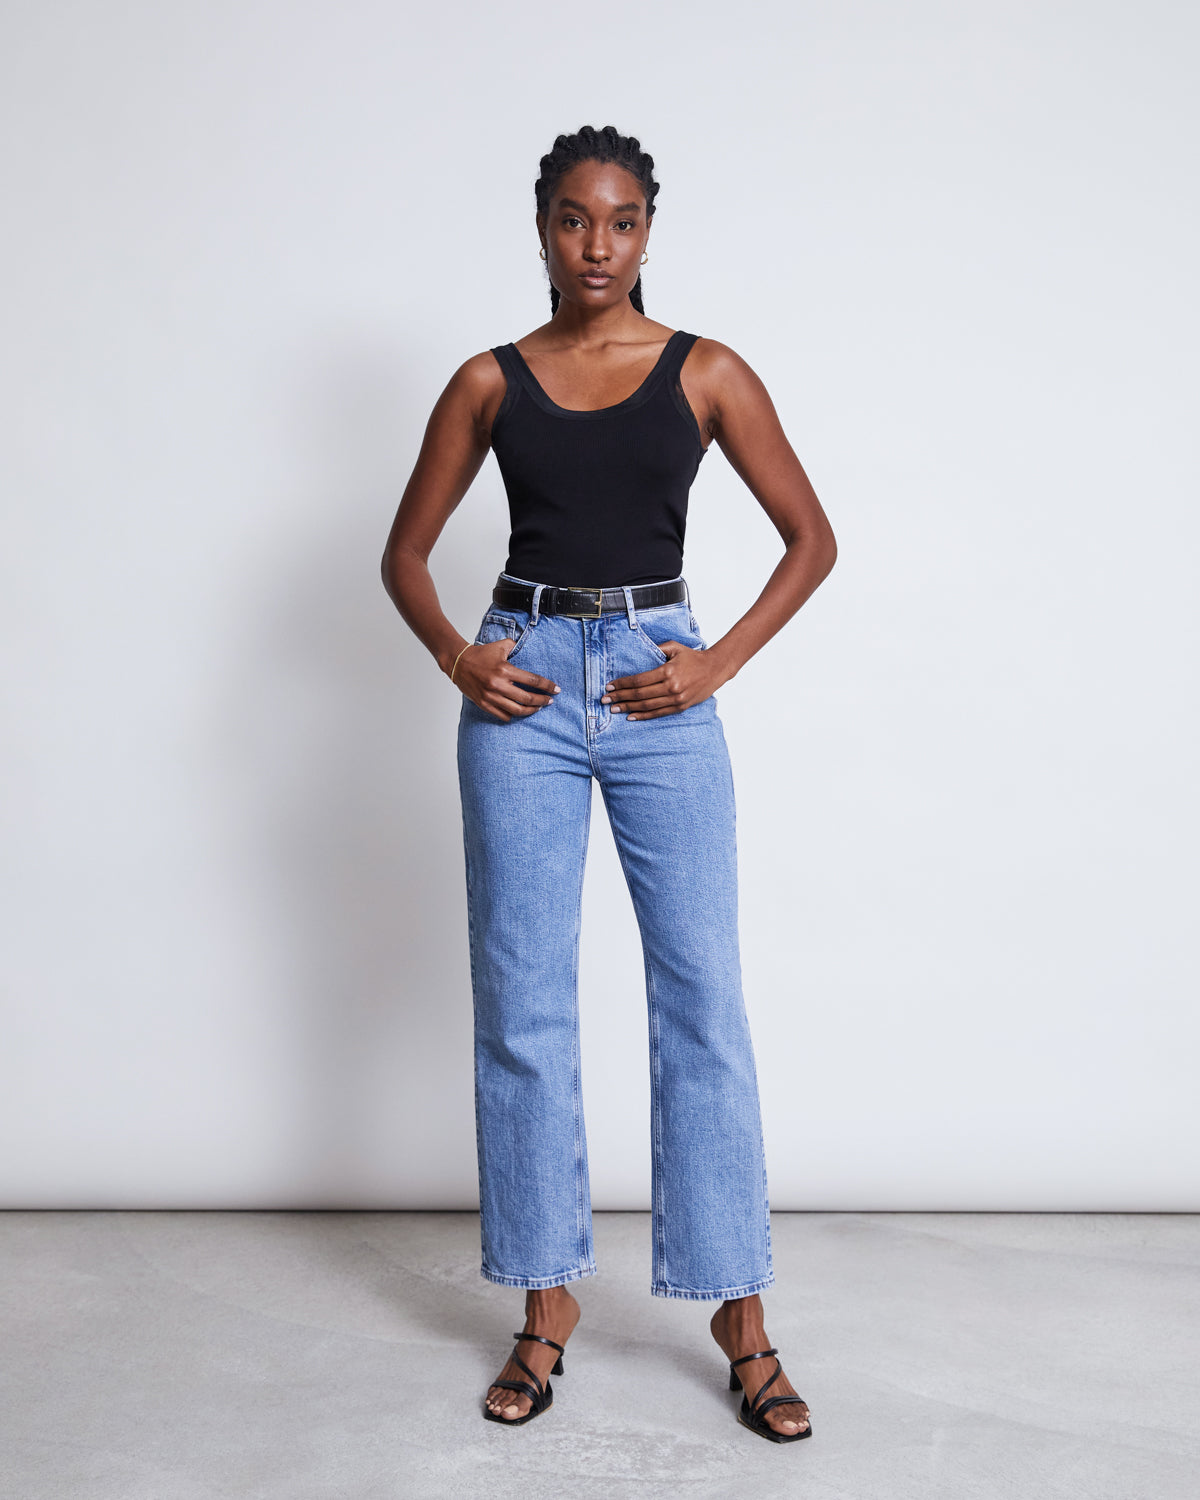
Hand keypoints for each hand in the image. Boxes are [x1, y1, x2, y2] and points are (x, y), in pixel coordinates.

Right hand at [453, 638, 559, 722]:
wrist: (458, 662)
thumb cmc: (481, 654)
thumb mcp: (501, 645)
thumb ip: (516, 645)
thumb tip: (529, 647)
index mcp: (505, 670)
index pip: (532, 680)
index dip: (547, 686)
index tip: (556, 690)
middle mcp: (498, 685)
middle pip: (527, 698)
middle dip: (542, 701)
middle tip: (550, 701)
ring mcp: (491, 696)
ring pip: (517, 710)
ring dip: (530, 710)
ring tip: (537, 708)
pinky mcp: (484, 704)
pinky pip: (503, 715)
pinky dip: (513, 715)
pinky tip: (519, 711)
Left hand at [601, 640, 721, 719]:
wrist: (715, 669)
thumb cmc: (693, 657)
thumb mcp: (675, 647)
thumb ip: (656, 649)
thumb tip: (639, 650)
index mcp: (668, 671)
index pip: (639, 680)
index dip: (623, 684)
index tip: (610, 685)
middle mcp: (671, 687)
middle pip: (640, 694)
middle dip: (620, 697)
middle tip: (605, 699)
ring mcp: (676, 699)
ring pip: (647, 706)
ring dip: (628, 708)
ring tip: (614, 709)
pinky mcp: (680, 707)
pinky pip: (658, 714)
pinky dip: (643, 716)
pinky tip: (631, 716)